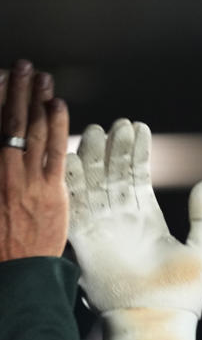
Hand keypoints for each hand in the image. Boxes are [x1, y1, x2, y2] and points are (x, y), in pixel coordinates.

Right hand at [0, 59, 68, 261]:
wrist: (12, 273)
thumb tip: (3, 144)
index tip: (1, 79)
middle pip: (7, 121)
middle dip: (15, 90)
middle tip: (24, 66)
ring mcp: (24, 180)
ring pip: (31, 131)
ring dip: (37, 100)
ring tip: (42, 77)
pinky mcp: (50, 191)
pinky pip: (56, 151)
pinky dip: (56, 125)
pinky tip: (58, 105)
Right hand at [66, 119, 201, 339]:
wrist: (157, 323)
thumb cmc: (183, 293)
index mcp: (148, 219)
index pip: (138, 176)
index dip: (137, 152)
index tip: (138, 126)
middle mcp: (123, 220)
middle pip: (112, 174)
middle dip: (112, 148)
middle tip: (115, 123)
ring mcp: (103, 228)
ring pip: (92, 184)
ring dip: (92, 158)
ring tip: (97, 131)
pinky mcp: (85, 241)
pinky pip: (73, 206)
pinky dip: (71, 182)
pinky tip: (72, 158)